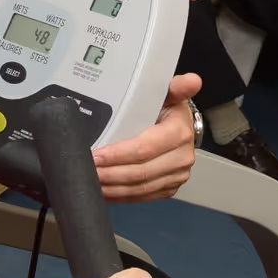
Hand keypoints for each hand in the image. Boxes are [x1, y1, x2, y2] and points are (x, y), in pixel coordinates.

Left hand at [93, 72, 200, 201]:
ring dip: (112, 188)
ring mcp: (176, 177)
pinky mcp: (168, 189)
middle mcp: (181, 159)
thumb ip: (176, 87)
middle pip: (139, 173)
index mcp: (179, 134)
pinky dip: (120, 196)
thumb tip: (191, 80)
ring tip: (89, 183)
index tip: (94, 156)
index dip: (117, 155)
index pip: (144, 149)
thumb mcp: (170, 93)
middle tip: (85, 171)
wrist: (182, 127)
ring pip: (139, 189)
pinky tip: (103, 192)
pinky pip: (141, 197)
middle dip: (109, 174)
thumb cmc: (169, 110)